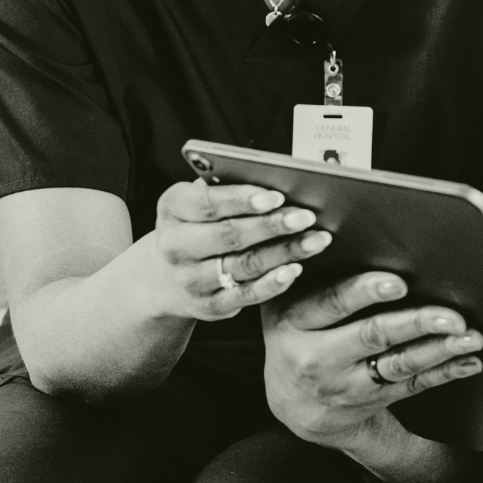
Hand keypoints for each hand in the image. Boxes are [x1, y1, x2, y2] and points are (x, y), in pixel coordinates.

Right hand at [128, 180, 328, 322]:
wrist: (165, 277)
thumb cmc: (197, 224)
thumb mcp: (199, 201)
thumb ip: (228, 187)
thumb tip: (277, 177)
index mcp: (172, 209)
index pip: (207, 203)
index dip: (242, 200)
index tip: (276, 196)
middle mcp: (175, 246)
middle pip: (228, 235)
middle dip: (272, 225)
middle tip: (307, 217)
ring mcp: (190, 279)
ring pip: (243, 265)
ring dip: (284, 252)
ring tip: (316, 240)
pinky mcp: (208, 305)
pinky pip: (245, 295)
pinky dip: (272, 283)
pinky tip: (295, 269)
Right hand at [261, 270, 482, 454]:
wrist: (292, 405)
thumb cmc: (299, 336)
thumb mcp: (290, 309)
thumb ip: (319, 280)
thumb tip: (372, 237)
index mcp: (294, 321)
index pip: (331, 303)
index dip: (364, 292)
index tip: (398, 283)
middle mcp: (316, 356)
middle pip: (372, 335)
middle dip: (416, 323)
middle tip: (452, 315)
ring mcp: (344, 383)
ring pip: (398, 364)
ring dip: (439, 349)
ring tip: (470, 337)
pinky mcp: (370, 400)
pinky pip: (412, 386)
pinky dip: (444, 372)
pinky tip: (469, 361)